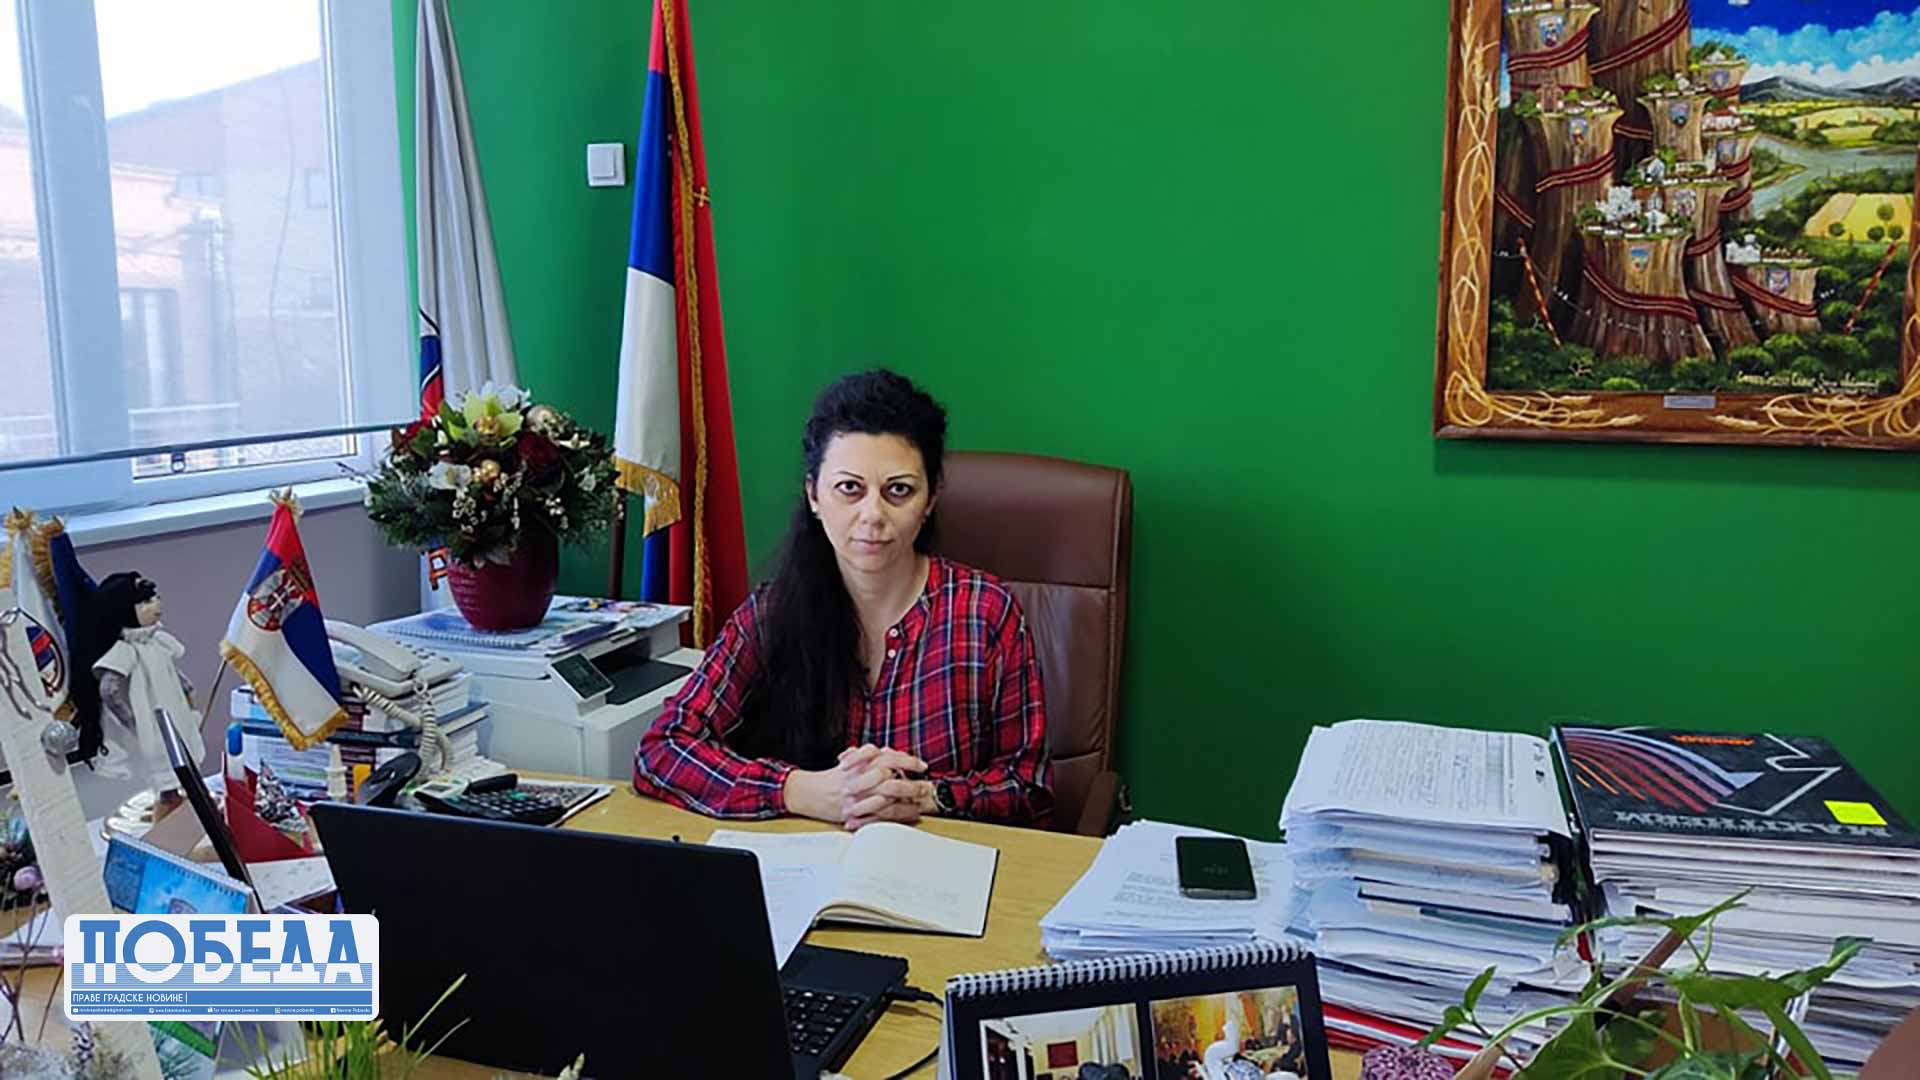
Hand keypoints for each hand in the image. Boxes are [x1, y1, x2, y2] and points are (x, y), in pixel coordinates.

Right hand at [781, 744, 928, 825]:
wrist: (808, 793)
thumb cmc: (832, 777)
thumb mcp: (852, 761)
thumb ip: (871, 756)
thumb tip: (892, 753)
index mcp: (859, 763)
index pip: (887, 757)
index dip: (907, 761)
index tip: (922, 766)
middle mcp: (858, 777)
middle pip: (890, 776)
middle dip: (910, 782)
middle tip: (925, 786)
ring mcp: (856, 795)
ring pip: (887, 796)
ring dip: (907, 799)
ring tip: (921, 801)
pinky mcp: (855, 812)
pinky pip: (880, 814)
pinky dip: (897, 814)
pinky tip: (910, 813)